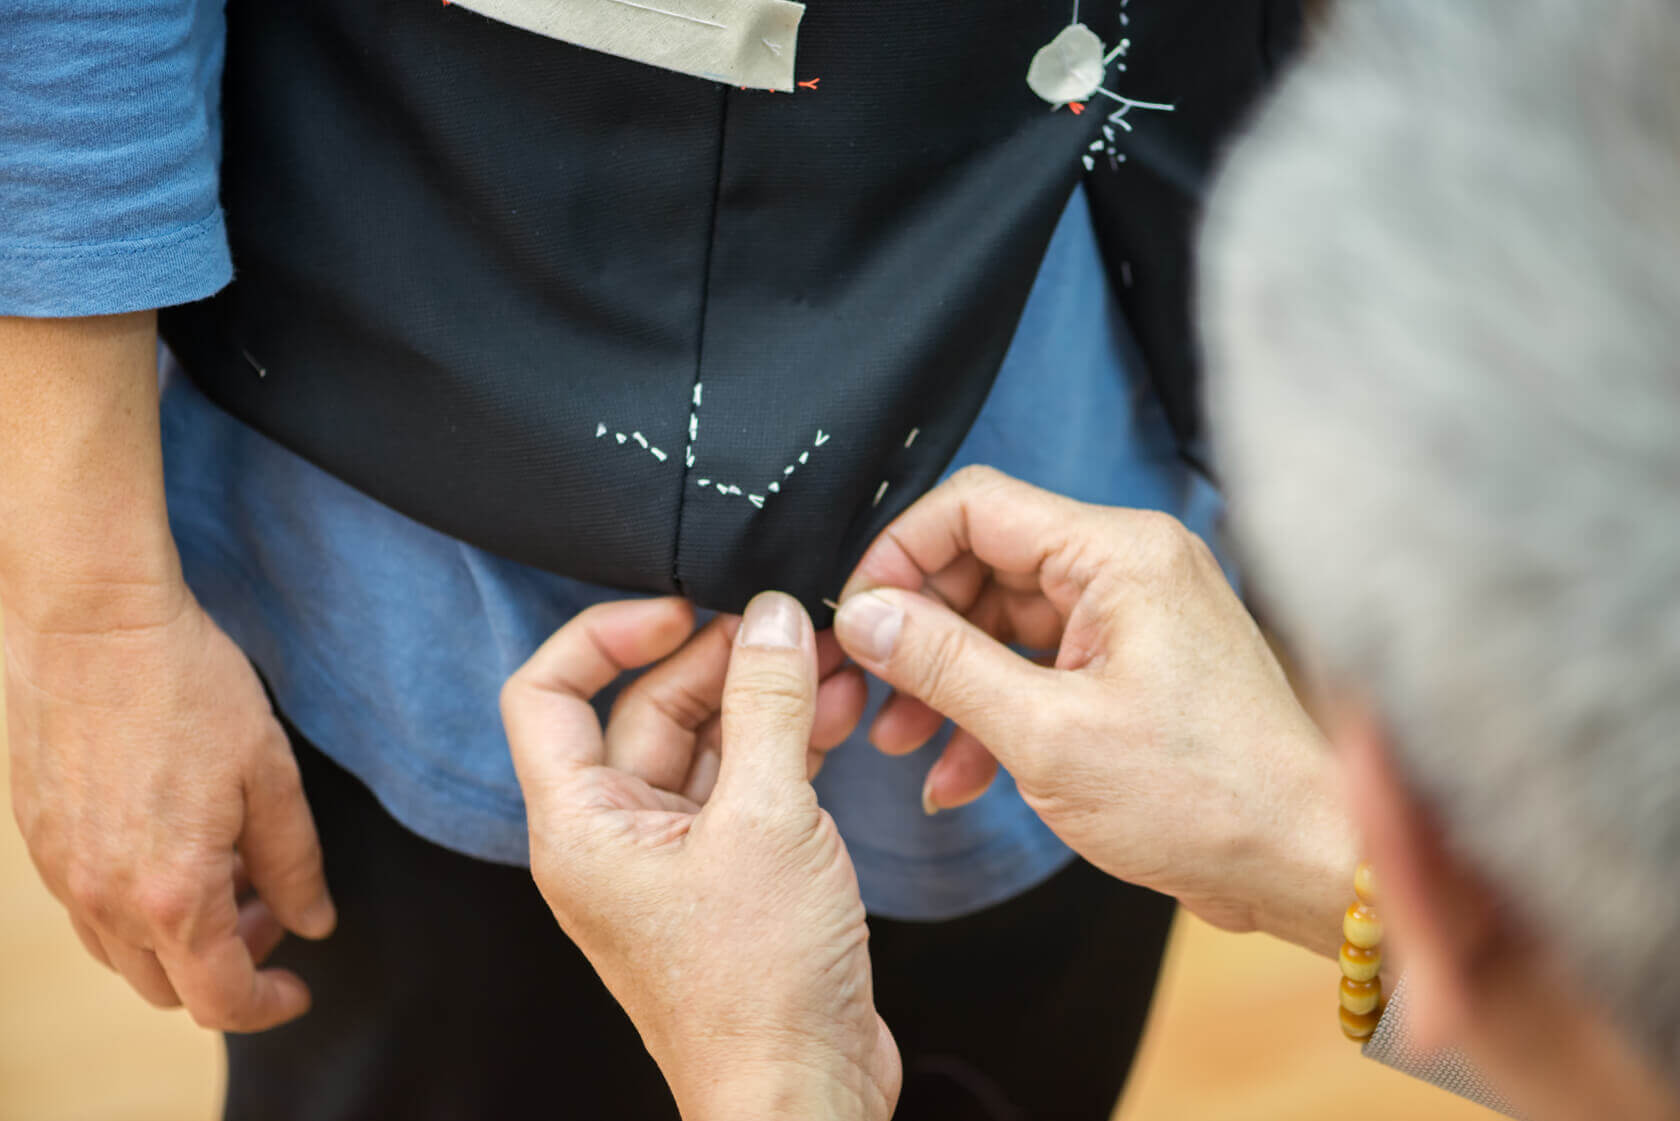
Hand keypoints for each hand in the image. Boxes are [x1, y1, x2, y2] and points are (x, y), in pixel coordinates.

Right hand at [4, 589, 335, 1029]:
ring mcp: (61, 875)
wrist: (92, 624)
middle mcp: (106, 899)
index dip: (268, 1005)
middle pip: (169, 988)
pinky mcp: (38, 844)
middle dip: (229, 966)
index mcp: (173, 892)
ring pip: (125, 954)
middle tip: (270, 906)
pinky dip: (138, 906)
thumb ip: (295, 863)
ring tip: (228, 868)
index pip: (219, 1000)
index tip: (298, 986)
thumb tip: (313, 922)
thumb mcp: (270, 775)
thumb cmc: (188, 688)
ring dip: (182, 938)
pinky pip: (89, 910)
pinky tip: (176, 844)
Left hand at [503, 595, 898, 1120]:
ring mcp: (672, 859)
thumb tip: (772, 620)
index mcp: (582, 824)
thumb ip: (767, 705)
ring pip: (705, 744)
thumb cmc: (757, 991)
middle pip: (645, 709)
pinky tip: (835, 714)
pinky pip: (744, 785)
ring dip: (764, 699)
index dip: (606, 634)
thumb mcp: (767, 818)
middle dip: (719, 659)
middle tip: (787, 627)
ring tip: (830, 661)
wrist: (800, 1094)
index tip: (679, 607)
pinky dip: (785, 745)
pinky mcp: (727, 877)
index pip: (549, 693)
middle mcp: (614, 838)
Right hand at [833, 467, 1355, 953]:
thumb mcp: (1047, 735)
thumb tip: (865, 616)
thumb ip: (944, 665)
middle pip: (983, 563)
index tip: (857, 616)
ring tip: (900, 743)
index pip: (976, 506)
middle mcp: (1129, 567)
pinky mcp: (1133, 666)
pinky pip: (1038, 665)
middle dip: (918, 630)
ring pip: (1003, 622)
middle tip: (867, 689)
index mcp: (1120, 554)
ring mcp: (1133, 617)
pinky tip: (956, 773)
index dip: (900, 554)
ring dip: (946, 681)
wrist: (1304, 863)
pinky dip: (992, 710)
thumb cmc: (1206, 799)